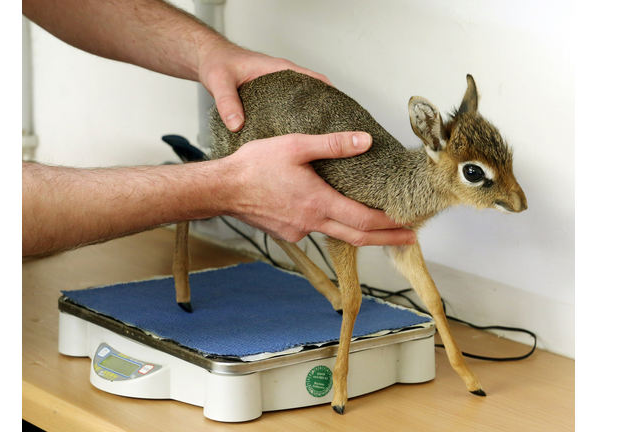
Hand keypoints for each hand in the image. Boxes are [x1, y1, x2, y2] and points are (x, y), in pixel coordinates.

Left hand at [197, 42, 331, 131]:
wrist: (209, 60)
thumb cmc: (217, 64)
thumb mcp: (220, 82)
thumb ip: (227, 102)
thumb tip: (237, 124)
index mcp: (278, 69)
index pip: (314, 80)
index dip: (331, 96)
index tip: (342, 113)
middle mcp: (282, 78)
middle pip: (314, 94)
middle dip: (326, 111)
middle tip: (336, 133)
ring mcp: (278, 88)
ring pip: (302, 103)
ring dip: (312, 118)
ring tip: (321, 140)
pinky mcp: (270, 98)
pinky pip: (289, 109)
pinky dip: (296, 120)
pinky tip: (296, 138)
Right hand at [218, 132, 416, 246]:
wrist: (221, 189)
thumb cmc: (253, 166)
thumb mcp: (295, 145)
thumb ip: (333, 144)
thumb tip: (364, 141)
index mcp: (318, 203)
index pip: (364, 220)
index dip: (390, 225)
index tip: (409, 226)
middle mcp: (311, 222)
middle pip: (358, 237)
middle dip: (386, 238)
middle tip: (408, 237)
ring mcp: (299, 231)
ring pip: (338, 235)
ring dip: (360, 231)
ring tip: (377, 224)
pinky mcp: (287, 231)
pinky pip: (317, 230)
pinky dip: (333, 225)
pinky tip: (333, 213)